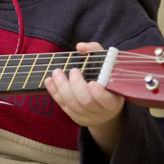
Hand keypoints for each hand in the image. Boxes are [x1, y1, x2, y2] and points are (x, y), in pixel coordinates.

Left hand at [45, 42, 124, 157]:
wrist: (104, 101)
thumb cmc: (106, 77)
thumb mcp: (106, 63)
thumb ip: (95, 50)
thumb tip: (80, 46)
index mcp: (114, 100)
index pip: (107, 101)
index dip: (98, 94)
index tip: (91, 82)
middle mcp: (101, 112)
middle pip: (86, 101)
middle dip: (76, 85)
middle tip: (73, 71)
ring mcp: (87, 116)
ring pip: (72, 104)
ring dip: (62, 87)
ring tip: (57, 72)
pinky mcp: (75, 116)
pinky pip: (63, 106)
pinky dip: (54, 92)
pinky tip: (49, 81)